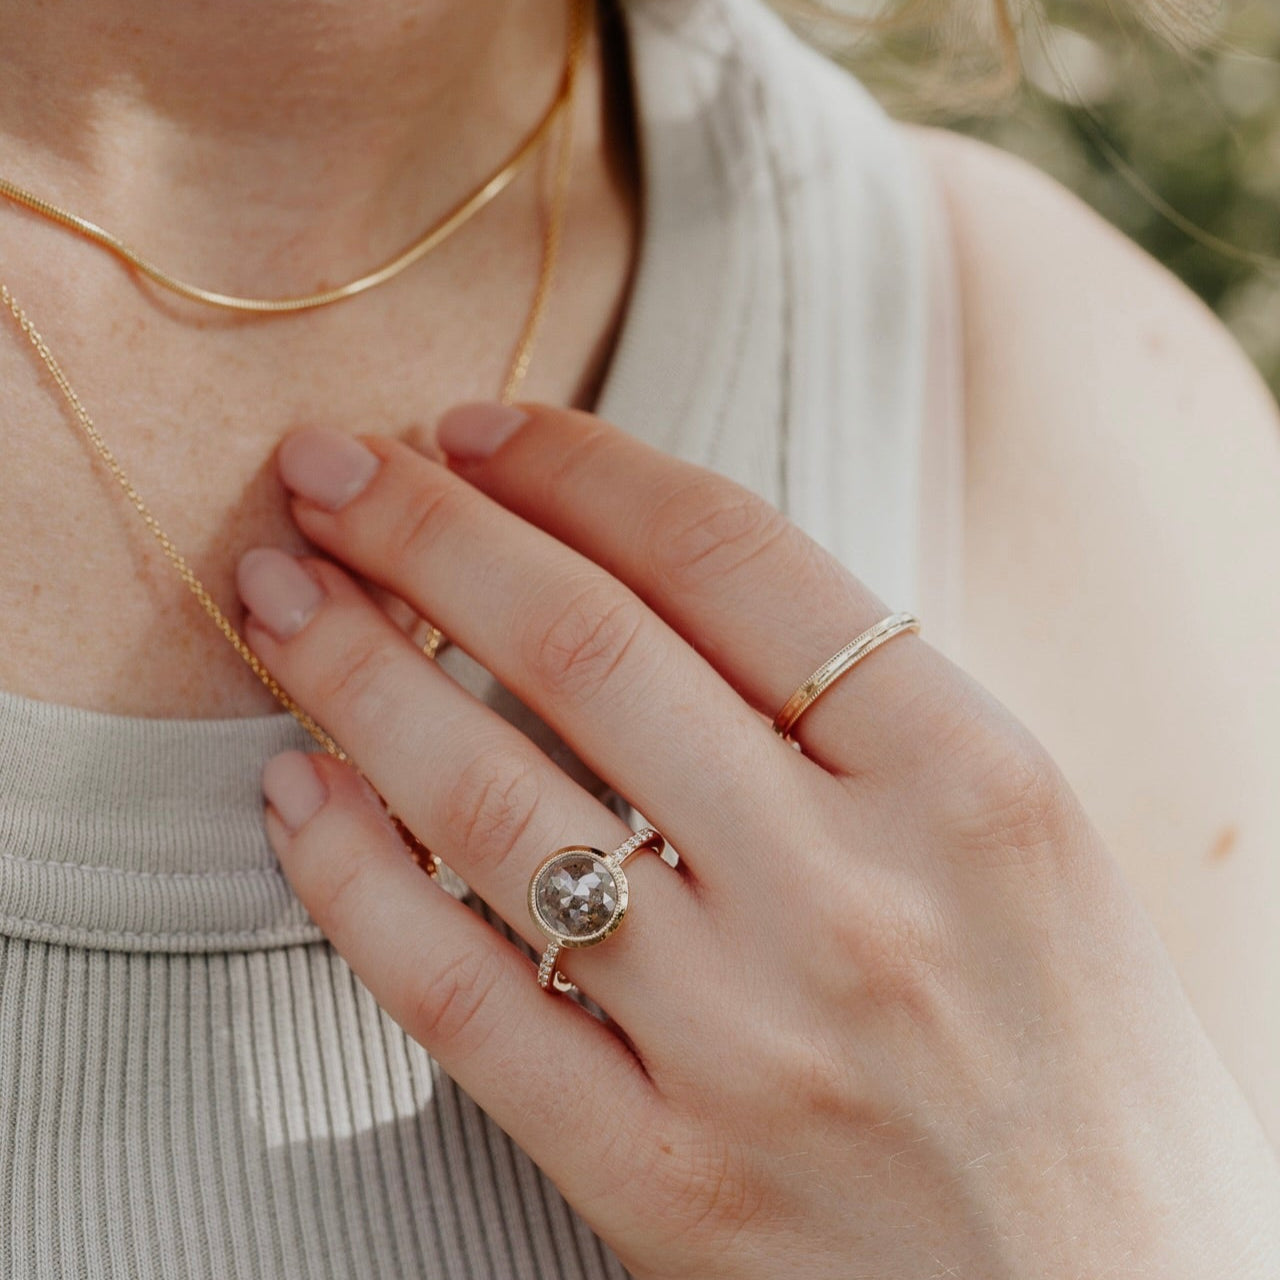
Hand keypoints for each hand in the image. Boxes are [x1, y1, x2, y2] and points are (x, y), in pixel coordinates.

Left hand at [236, 404, 1279, 1278]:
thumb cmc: (1082, 1042)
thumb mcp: (1016, 828)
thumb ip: (849, 706)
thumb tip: (639, 577)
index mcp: (972, 781)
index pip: (730, 556)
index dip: (579, 467)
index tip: (479, 428)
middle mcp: (854, 899)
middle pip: (586, 649)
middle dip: (427, 531)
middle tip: (330, 467)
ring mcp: (749, 1046)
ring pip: (491, 805)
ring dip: (354, 673)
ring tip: (281, 593)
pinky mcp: (663, 1178)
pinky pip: (461, 1000)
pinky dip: (351, 880)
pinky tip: (296, 790)